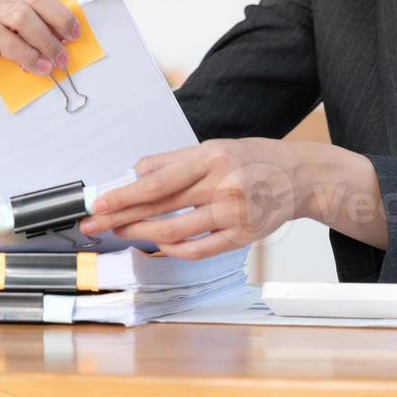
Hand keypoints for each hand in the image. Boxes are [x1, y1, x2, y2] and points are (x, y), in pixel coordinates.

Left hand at [78, 139, 320, 259]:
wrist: (300, 176)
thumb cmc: (255, 159)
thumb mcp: (214, 147)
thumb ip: (174, 161)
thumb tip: (135, 173)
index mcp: (213, 157)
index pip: (159, 181)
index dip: (125, 195)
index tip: (101, 203)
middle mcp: (224, 185)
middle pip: (162, 207)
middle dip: (123, 217)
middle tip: (96, 223)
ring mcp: (234, 213)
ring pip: (176, 232)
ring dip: (142, 235)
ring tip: (122, 233)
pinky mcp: (243, 236)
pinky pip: (199, 250)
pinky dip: (174, 250)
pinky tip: (159, 244)